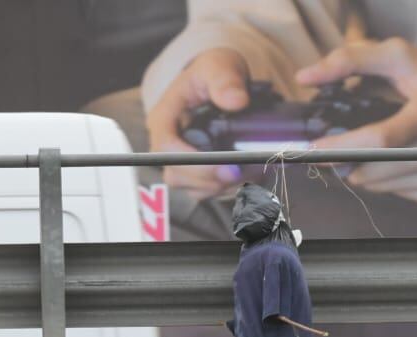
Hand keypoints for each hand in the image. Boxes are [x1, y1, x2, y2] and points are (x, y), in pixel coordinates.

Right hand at [146, 47, 251, 195]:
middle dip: (211, 178)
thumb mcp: (219, 65)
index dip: (192, 162)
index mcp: (164, 118)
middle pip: (177, 175)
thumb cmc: (213, 72)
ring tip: (252, 169)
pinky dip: (229, 188)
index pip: (165, 148)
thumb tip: (237, 101)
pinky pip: (209, 191)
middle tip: (242, 171)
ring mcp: (182, 161)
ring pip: (193, 188)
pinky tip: (250, 173)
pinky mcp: (198, 173)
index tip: (224, 165)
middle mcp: (167, 144)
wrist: (219, 82)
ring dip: (222, 186)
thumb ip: (225, 80)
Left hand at [297, 38, 416, 209]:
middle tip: (335, 147)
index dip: (342, 147)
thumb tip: (304, 78)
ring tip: (374, 149)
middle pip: (375, 170)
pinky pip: (399, 197)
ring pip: (381, 188)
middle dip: (345, 161)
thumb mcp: (398, 57)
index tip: (314, 148)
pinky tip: (398, 161)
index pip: (381, 140)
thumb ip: (349, 60)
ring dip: (365, 171)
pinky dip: (387, 182)